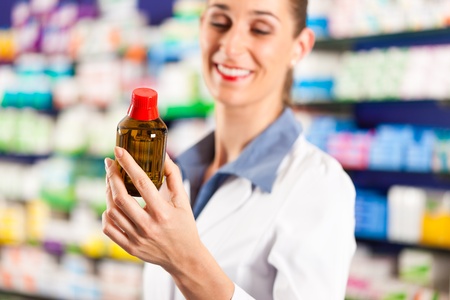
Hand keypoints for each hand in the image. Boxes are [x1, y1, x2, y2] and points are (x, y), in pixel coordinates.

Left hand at [102, 146, 200, 271]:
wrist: (184, 258)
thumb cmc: (185, 226)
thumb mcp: (183, 201)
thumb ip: (174, 177)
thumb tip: (163, 156)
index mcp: (163, 213)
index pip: (141, 183)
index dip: (128, 164)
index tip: (118, 151)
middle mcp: (148, 226)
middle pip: (120, 197)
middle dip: (111, 176)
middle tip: (110, 164)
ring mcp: (136, 238)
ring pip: (112, 211)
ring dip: (108, 192)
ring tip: (111, 181)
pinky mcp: (129, 248)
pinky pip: (108, 229)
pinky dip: (106, 214)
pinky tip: (111, 205)